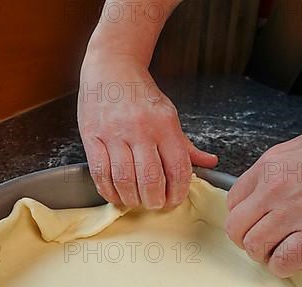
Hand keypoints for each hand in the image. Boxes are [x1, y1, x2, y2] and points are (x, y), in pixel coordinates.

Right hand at [78, 56, 216, 208]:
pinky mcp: (91, 137)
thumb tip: (210, 162)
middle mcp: (140, 129)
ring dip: (132, 199)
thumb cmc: (140, 93)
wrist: (110, 67)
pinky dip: (109, 191)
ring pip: (124, 180)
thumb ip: (186, 144)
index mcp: (164, 124)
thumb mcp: (169, 114)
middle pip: (150, 179)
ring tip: (136, 201)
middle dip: (155, 201)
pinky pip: (100, 173)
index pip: (177, 168)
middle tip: (155, 204)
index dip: (178, 192)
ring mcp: (114, 134)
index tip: (175, 200)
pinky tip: (116, 194)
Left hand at [226, 108, 301, 276]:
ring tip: (283, 253)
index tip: (256, 223)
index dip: (243, 217)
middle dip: (247, 240)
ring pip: (254, 247)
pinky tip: (298, 260)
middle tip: (266, 243)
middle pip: (236, 228)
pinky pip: (283, 262)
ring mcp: (294, 211)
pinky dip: (284, 267)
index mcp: (271, 164)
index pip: (233, 200)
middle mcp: (274, 188)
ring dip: (265, 256)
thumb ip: (284, 169)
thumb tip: (274, 189)